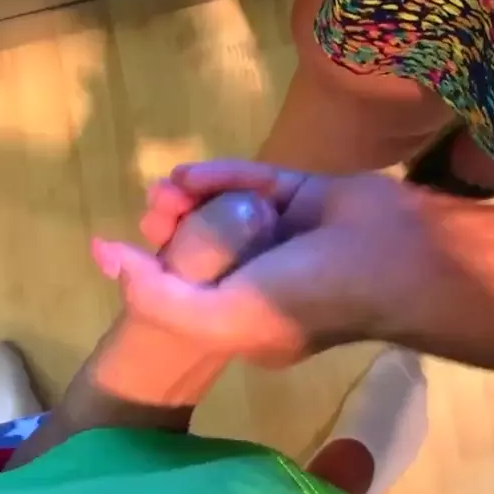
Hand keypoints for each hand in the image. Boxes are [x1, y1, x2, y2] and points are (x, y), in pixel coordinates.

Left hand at [90, 160, 442, 365]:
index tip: (132, 245)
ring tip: (165, 190)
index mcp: (249, 317)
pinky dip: (223, 177)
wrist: (393, 259)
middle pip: (206, 246)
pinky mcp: (303, 194)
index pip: (193, 291)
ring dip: (193, 198)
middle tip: (153, 209)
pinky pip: (256, 181)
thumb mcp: (218, 318)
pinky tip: (190, 175)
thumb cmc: (305, 298)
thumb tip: (99, 254)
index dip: (159, 267)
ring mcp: (286, 234)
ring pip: (227, 210)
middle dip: (174, 227)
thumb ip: (156, 294)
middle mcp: (266, 276)